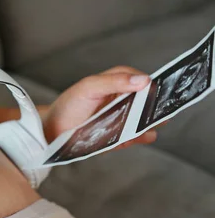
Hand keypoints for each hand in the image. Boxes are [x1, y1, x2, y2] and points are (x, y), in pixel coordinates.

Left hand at [43, 66, 160, 147]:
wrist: (52, 129)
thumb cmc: (69, 104)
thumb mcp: (89, 87)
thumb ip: (114, 82)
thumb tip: (143, 80)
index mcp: (118, 82)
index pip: (143, 81)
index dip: (154, 85)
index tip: (162, 90)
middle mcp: (125, 100)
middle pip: (148, 102)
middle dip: (157, 105)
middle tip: (164, 109)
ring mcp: (124, 119)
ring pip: (145, 121)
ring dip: (152, 123)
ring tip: (155, 124)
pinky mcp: (120, 137)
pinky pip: (135, 137)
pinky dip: (141, 137)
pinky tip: (145, 135)